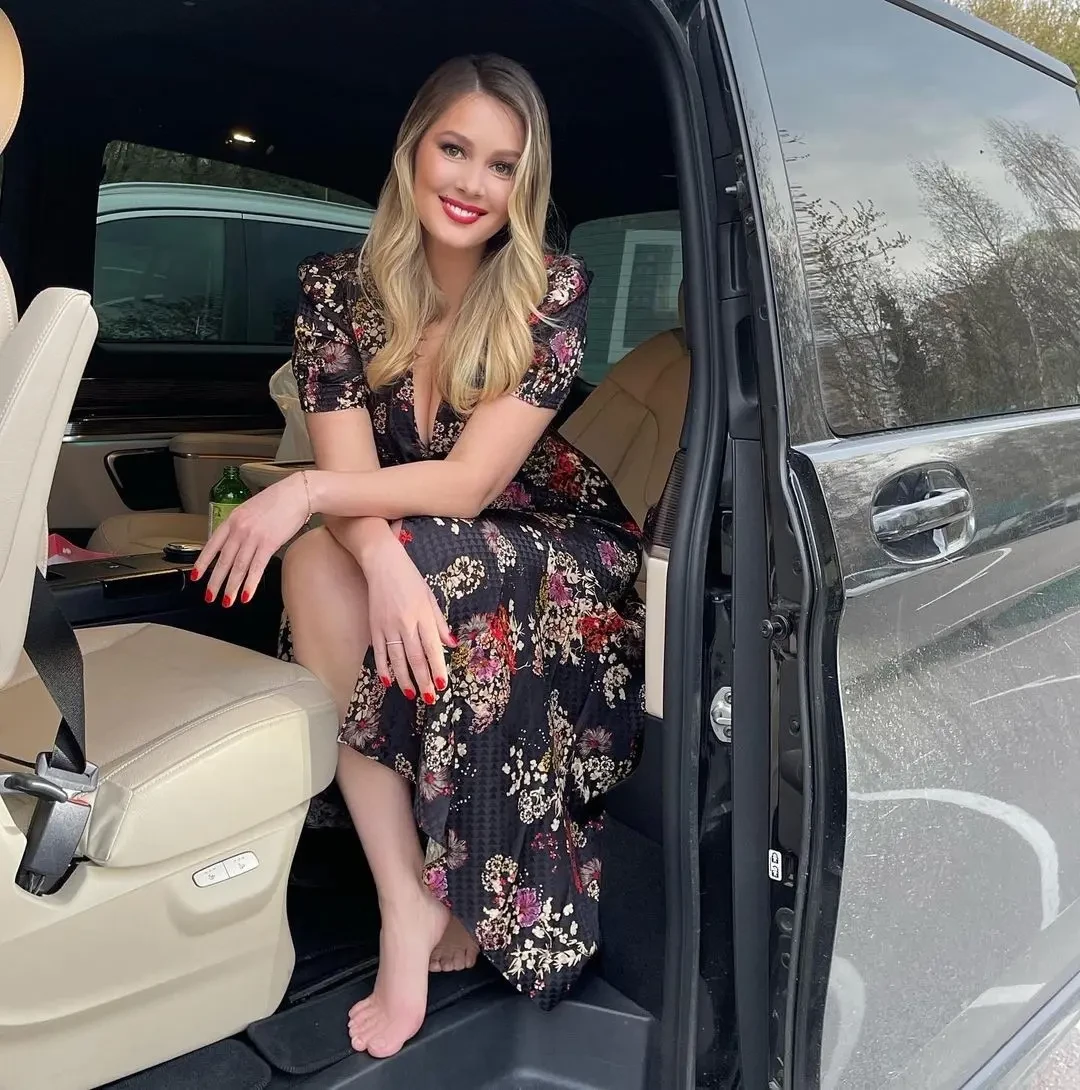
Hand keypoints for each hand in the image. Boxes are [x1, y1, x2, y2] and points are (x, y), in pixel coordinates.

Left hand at [193, 472, 310, 605]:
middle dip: (215, 582)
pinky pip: (256, 568)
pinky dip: (250, 584)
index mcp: (232, 520)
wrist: (296, 494)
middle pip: (223, 561)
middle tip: (210, 596)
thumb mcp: (250, 510)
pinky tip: (246, 595)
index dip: (203, 562)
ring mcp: (253, 537)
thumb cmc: (277, 500)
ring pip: (238, 568)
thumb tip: (236, 542)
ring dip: (231, 587)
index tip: (197, 575)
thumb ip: (240, 525)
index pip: (212, 545)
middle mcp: (239, 529)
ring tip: (226, 601)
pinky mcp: (269, 544)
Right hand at [363, 533, 454, 702]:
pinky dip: (382, 668)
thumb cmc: (411, 580)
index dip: (437, 668)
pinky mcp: (374, 626)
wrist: (383, 564)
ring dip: (405, 679)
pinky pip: (379, 652)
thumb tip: (451, 644)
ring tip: (411, 694)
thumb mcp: (431, 598)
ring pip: (397, 658)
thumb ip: (439, 623)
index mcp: (423, 615)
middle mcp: (406, 623)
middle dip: (423, 680)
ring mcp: (388, 626)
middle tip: (429, 698)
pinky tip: (388, 681)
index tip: (442, 685)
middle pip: (415, 657)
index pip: (432, 647)